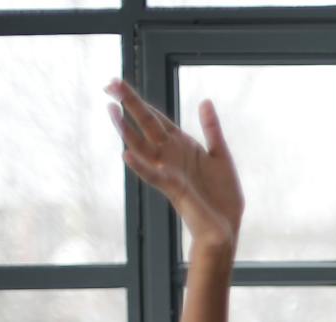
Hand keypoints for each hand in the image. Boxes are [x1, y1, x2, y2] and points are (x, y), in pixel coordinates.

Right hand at [105, 79, 242, 252]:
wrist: (226, 226)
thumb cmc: (222, 195)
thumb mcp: (220, 155)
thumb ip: (211, 129)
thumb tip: (205, 101)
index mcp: (180, 145)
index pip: (154, 118)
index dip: (137, 101)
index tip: (117, 82)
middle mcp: (170, 155)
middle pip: (146, 125)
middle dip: (129, 105)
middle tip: (109, 84)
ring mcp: (169, 171)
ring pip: (143, 147)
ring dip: (127, 130)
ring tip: (112, 111)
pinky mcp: (174, 189)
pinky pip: (154, 176)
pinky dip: (141, 167)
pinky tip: (126, 155)